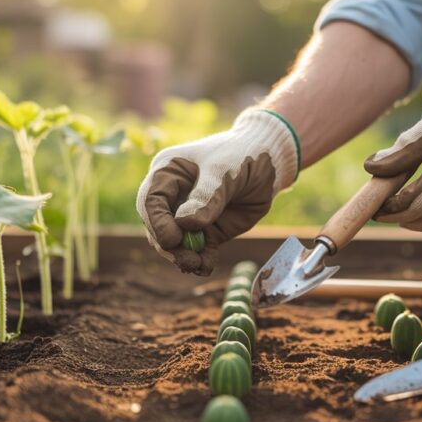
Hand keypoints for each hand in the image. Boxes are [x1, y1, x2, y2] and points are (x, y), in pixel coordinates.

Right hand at [136, 109, 299, 274]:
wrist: (270, 166)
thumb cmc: (242, 155)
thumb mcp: (224, 170)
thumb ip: (206, 196)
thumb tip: (185, 223)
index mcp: (167, 173)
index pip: (151, 200)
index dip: (157, 222)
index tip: (171, 239)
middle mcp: (172, 196)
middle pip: (158, 226)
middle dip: (170, 246)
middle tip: (187, 259)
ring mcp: (188, 216)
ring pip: (176, 243)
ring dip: (184, 257)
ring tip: (198, 265)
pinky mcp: (207, 231)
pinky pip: (198, 251)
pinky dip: (201, 261)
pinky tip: (207, 266)